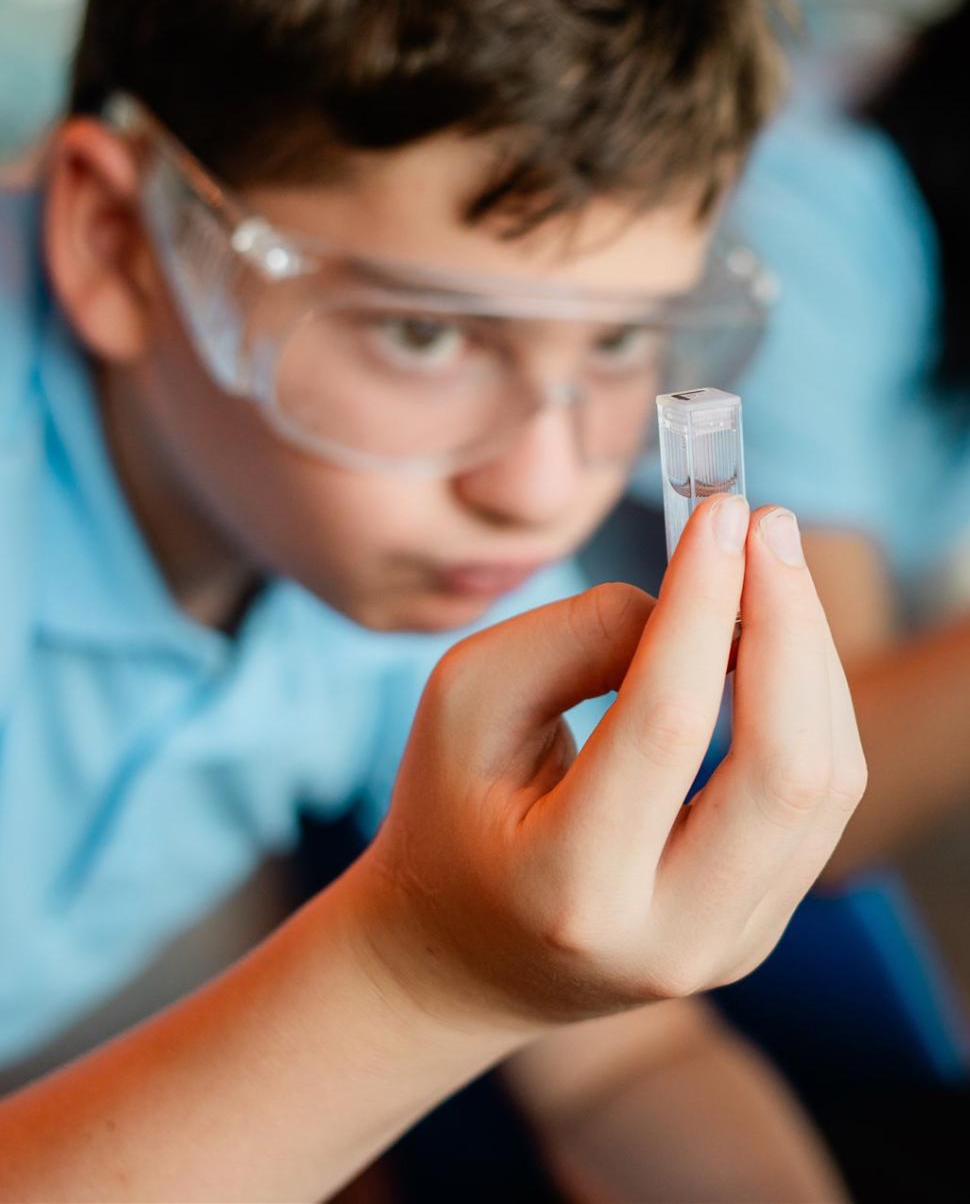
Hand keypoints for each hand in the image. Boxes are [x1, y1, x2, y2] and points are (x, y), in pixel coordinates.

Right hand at [357, 497, 865, 1026]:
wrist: (457, 956)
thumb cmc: (446, 813)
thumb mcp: (465, 704)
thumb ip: (576, 638)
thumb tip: (694, 601)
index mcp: (569, 889)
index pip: (667, 725)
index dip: (706, 604)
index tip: (723, 511)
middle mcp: (668, 938)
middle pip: (789, 772)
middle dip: (792, 626)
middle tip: (767, 528)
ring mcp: (727, 945)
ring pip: (826, 785)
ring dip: (810, 658)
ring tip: (769, 572)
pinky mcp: (756, 927)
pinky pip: (818, 803)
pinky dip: (809, 704)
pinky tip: (773, 642)